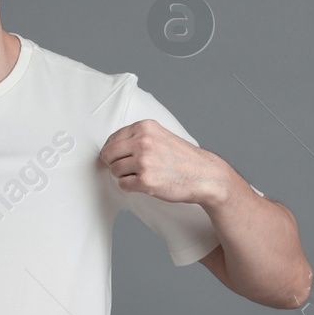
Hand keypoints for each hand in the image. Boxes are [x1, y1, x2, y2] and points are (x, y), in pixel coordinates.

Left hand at [99, 119, 226, 206]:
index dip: (113, 151)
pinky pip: (123, 185)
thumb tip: (110, 146)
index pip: (112, 139)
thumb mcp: (160, 135)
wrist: (205, 175)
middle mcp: (143, 142)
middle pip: (108, 155)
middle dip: (114, 163)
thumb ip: (137, 137)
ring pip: (114, 170)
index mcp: (145, 128)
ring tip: (142, 174)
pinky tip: (145, 183)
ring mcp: (144, 161)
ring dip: (124, 176)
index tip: (119, 157)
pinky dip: (130, 187)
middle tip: (127, 168)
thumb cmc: (182, 158)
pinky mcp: (145, 181)